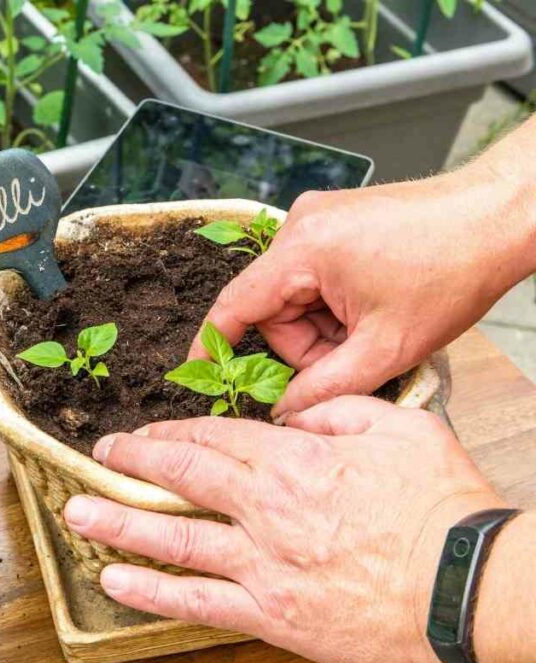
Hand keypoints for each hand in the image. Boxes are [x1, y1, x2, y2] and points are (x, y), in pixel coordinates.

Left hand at [63, 397, 504, 662]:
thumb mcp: (402, 427)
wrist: (472, 590)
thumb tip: (295, 415)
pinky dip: (151, 591)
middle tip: (100, 455)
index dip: (170, 432)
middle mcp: (266, 509)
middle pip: (183, 475)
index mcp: (295, 460)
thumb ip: (338, 411)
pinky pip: (198, 601)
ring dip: (119, 520)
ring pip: (174, 536)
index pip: (215, 438)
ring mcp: (263, 564)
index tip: (144, 431)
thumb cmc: (444, 511)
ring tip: (77, 511)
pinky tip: (115, 580)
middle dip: (134, 461)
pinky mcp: (272, 614)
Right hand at [194, 161, 535, 415]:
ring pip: (296, 297)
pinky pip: (314, 276)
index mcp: (302, 250)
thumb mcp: (386, 347)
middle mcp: (300, 225)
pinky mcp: (336, 221)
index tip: (198, 374)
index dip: (212, 345)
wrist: (499, 216)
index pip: (235, 305)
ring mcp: (318, 219)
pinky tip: (372, 309)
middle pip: (273, 309)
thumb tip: (284, 411)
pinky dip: (336, 303)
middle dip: (306, 344)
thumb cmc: (452, 268)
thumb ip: (325, 387)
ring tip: (374, 330)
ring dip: (326, 326)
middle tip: (353, 357)